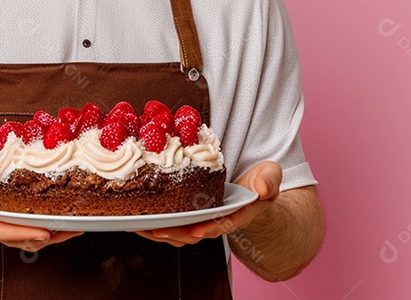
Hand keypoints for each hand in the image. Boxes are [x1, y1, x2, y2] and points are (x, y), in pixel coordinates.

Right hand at [0, 176, 82, 250]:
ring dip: (52, 235)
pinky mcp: (5, 224)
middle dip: (47, 236)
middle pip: (20, 238)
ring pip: (28, 237)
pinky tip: (61, 220)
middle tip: (71, 229)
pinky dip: (46, 227)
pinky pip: (28, 229)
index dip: (22, 232)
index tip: (44, 231)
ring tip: (75, 227)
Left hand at [133, 161, 281, 246]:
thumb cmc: (261, 181)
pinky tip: (140, 218)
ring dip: (162, 232)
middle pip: (196, 232)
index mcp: (237, 213)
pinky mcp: (192, 215)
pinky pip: (174, 223)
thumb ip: (269, 181)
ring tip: (141, 227)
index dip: (210, 228)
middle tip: (157, 230)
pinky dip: (158, 223)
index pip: (223, 224)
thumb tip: (263, 188)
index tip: (197, 230)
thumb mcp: (269, 177)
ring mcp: (204, 220)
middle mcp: (218, 220)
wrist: (255, 188)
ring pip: (181, 232)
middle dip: (176, 233)